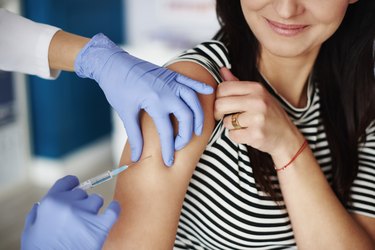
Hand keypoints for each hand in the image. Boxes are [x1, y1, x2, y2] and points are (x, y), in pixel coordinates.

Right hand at [21, 175, 119, 249]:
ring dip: (93, 208)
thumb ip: (36, 215)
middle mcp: (69, 204)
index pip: (67, 182)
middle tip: (77, 217)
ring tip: (88, 220)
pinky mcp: (100, 227)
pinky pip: (113, 210)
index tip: (76, 187)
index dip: (72, 185)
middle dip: (80, 202)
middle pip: (82, 193)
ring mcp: (86, 214)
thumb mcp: (30, 231)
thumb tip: (40, 205)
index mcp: (51, 202)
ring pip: (96, 200)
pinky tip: (114, 208)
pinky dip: (115, 208)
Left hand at [75, 33, 212, 165]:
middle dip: (187, 134)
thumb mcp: (125, 113)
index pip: (167, 131)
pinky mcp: (170, 74)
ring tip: (199, 129)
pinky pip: (190, 81)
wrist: (112, 63)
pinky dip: (200, 87)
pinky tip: (209, 92)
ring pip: (193, 100)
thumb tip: (137, 157)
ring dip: (198, 115)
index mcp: (155, 102)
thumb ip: (135, 136)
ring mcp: (171, 81)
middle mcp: (167, 91)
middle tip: (180, 146)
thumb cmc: (117, 87)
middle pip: (186, 116)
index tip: (168, 161)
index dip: (168, 149)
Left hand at [214, 68, 302, 163]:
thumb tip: (221, 69)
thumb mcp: (257, 95)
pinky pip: (232, 135)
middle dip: (218, 112)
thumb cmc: (269, 114)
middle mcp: (257, 101)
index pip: (224, 87)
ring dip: (230, 126)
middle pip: (220, 104)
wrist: (286, 136)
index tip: (222, 103)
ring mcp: (257, 118)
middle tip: (224, 116)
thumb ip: (237, 83)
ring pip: (226, 122)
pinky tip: (247, 133)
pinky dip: (236, 136)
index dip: (218, 97)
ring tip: (243, 125)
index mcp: (256, 88)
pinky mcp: (255, 134)